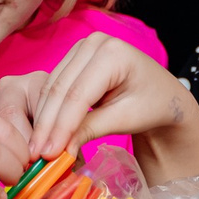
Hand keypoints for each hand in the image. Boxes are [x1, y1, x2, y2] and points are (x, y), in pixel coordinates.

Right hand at [0, 33, 198, 161]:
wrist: (163, 95)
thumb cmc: (153, 105)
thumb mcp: (126, 119)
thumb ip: (91, 130)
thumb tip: (58, 150)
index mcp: (113, 53)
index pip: (78, 94)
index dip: (60, 126)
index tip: (47, 154)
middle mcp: (94, 42)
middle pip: (61, 88)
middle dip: (47, 125)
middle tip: (35, 156)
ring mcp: (82, 48)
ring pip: (52, 87)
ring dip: (43, 119)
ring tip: (35, 150)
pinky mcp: (74, 58)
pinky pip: (55, 86)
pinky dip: (47, 111)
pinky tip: (42, 134)